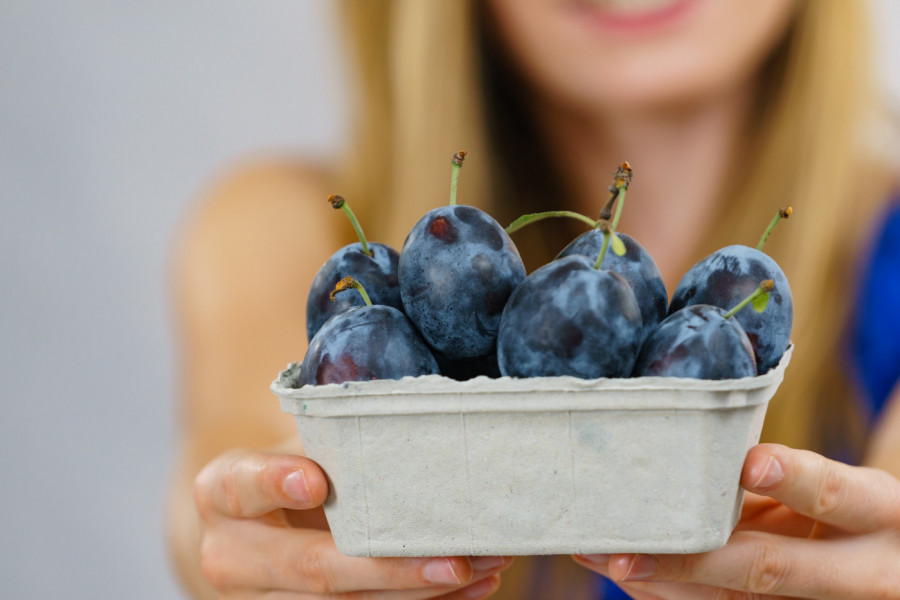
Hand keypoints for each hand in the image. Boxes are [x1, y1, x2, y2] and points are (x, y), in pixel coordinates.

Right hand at [193, 449, 510, 597]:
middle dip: (388, 568)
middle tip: (451, 559)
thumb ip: (331, 435)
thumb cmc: (286, 466)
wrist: (250, 522)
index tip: (316, 482)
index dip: (276, 483)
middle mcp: (231, 556)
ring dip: (419, 593)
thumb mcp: (293, 441)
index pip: (242, 486)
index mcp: (221, 492)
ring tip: (482, 567)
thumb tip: (406, 406)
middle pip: (311, 569)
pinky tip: (472, 588)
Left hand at [572, 443, 899, 598]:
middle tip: (624, 552)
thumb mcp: (842, 491)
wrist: (892, 563)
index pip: (838, 494)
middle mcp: (860, 572)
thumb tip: (695, 455)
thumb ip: (784, 480)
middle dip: (690, 561)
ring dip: (661, 580)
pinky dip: (670, 593)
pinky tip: (628, 572)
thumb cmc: (852, 513)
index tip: (750, 464)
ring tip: (599, 555)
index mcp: (879, 514)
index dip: (795, 480)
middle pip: (770, 569)